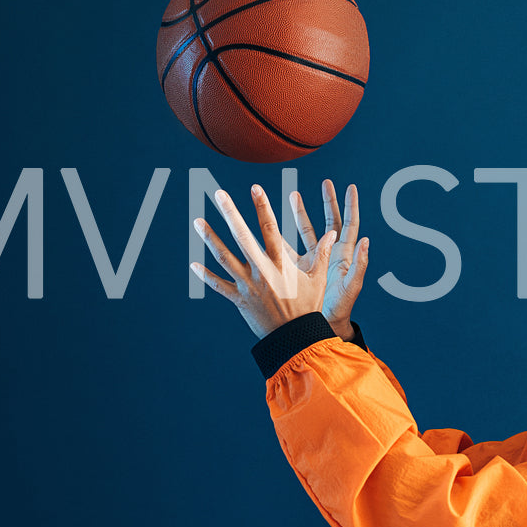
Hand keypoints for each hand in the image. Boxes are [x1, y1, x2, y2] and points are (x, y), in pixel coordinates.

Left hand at [192, 185, 337, 339]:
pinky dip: (206, 276)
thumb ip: (322, 253)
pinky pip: (219, 286)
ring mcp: (248, 286)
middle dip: (230, 213)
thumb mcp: (318, 279)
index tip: (255, 188)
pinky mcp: (239, 300)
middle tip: (219, 194)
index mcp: (281, 263)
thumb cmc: (308, 307)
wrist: (294, 338)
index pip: (270, 228)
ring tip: (198, 221)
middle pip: (242, 237)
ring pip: (225, 258)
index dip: (262, 206)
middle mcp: (262, 271)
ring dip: (210, 238)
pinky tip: (193, 265)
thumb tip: (333, 233)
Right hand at [289, 179, 369, 340]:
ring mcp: (314, 258)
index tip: (350, 187)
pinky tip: (270, 224)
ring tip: (293, 194)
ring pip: (306, 230)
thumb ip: (359, 264)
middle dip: (327, 202)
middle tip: (325, 183)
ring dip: (301, 213)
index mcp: (344, 254)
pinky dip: (281, 236)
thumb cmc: (341, 307)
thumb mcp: (351, 286)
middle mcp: (330, 252)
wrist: (325, 324)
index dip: (350, 206)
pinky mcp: (299, 267)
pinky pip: (289, 247)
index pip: (349, 224)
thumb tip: (367, 240)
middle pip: (330, 221)